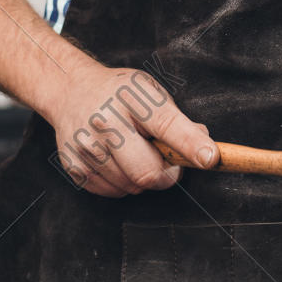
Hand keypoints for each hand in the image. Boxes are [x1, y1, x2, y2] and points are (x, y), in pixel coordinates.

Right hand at [46, 55, 216, 197]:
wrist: (70, 90)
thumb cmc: (117, 92)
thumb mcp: (149, 91)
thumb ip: (177, 120)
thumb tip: (203, 149)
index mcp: (130, 98)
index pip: (166, 125)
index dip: (191, 145)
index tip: (210, 158)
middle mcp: (104, 123)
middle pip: (148, 172)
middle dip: (167, 175)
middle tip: (168, 162)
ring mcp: (86, 147)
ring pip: (132, 186)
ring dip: (142, 178)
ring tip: (134, 152)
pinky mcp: (74, 166)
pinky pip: (112, 192)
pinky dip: (122, 183)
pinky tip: (116, 160)